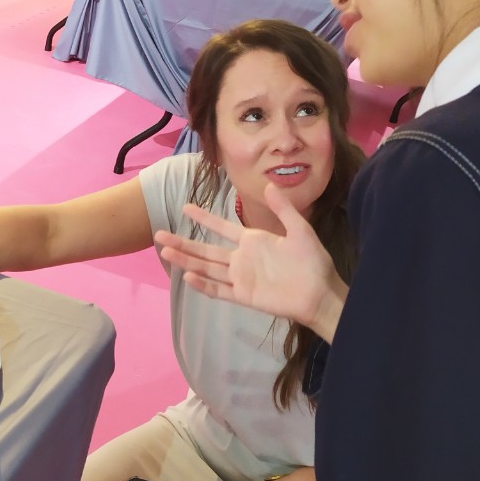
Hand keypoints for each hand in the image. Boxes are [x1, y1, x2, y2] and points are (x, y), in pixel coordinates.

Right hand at [155, 183, 346, 340]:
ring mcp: (241, 278)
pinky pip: (220, 290)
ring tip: (166, 252)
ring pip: (206, 268)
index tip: (185, 207)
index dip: (203, 218)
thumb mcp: (300, 229)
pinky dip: (204, 285)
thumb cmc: (313, 261)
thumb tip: (268, 184)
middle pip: (205, 250)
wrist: (320, 293)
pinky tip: (188, 277)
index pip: (221, 227)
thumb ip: (283, 209)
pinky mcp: (244, 296)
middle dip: (183, 242)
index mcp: (252, 241)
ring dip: (186, 261)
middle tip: (159, 234)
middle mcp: (241, 259)